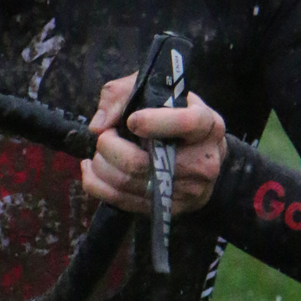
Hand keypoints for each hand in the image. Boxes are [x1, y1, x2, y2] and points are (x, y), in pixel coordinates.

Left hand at [82, 73, 227, 216]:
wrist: (204, 155)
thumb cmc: (176, 116)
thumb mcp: (157, 91)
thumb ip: (122, 95)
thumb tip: (98, 125)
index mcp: (207, 126)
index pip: (184, 124)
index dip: (152, 122)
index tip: (131, 119)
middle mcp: (202, 162)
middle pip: (140, 162)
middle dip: (108, 146)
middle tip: (105, 136)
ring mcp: (187, 191)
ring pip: (126, 183)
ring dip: (100, 165)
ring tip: (99, 152)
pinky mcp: (168, 209)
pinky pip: (122, 201)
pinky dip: (97, 184)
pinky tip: (93, 169)